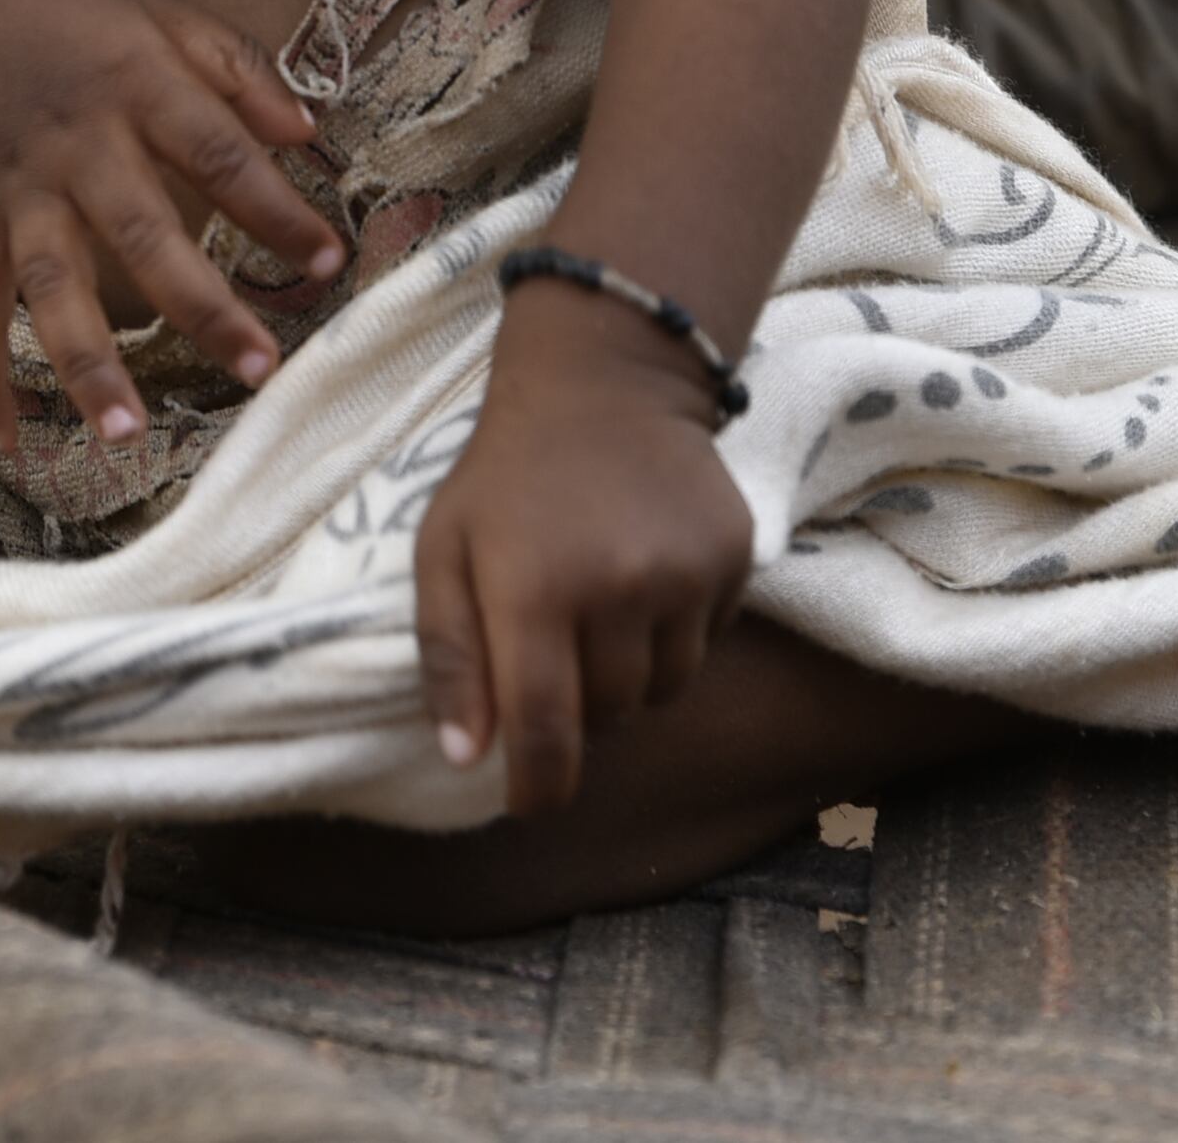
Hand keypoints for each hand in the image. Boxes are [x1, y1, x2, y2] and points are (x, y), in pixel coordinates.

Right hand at [0, 0, 342, 455]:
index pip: (221, 152)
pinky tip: (2, 439)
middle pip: (145, 234)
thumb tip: (310, 130)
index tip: (327, 261)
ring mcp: (14, 188)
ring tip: (126, 433)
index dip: (276, 209)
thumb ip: (236, 64)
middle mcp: (78, 145)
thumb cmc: (60, 2)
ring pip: (50, 286)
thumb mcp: (157, 7)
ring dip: (86, 362)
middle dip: (203, 307)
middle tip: (259, 369)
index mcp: (138, 86)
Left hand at [413, 290, 755, 813]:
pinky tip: (646, 575)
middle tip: (557, 655)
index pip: (545, 731)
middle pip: (610, 716)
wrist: (606, 377)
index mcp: (534, 592)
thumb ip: (450, 656)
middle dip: (581, 709)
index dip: (539, 786)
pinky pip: (708, 640)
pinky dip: (677, 632)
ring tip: (602, 611)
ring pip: (665, 687)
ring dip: (631, 674)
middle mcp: (619, 590)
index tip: (529, 801)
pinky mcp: (734, 558)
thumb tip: (466, 758)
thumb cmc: (506, 472)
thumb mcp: (443, 550)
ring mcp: (687, 574)